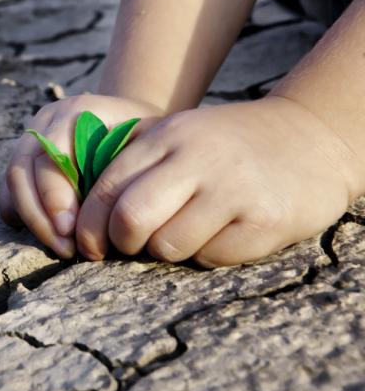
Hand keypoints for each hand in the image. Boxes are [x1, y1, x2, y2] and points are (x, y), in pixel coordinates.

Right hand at [0, 94, 163, 257]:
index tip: (71, 228)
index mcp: (77, 111)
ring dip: (32, 219)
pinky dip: (21, 215)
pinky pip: (8, 190)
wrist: (133, 122)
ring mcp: (31, 138)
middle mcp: (46, 121)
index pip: (50, 152)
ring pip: (12, 181)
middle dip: (39, 213)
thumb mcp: (148, 141)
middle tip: (64, 246)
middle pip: (23, 169)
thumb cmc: (143, 138)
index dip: (54, 193)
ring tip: (60, 246)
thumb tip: (113, 212)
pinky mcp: (24, 159)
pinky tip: (46, 235)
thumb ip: (129, 164)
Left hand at [76, 95, 363, 265]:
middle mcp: (197, 158)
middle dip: (119, 243)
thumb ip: (133, 159)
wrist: (309, 137)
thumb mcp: (178, 133)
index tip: (87, 244)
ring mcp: (232, 188)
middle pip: (131, 218)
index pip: (108, 187)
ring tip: (184, 232)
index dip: (89, 224)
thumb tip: (79, 209)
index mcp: (167, 135)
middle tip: (128, 247)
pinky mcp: (265, 219)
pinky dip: (206, 254)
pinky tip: (222, 232)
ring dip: (166, 250)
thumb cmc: (225, 144)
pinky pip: (211, 257)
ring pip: (168, 245)